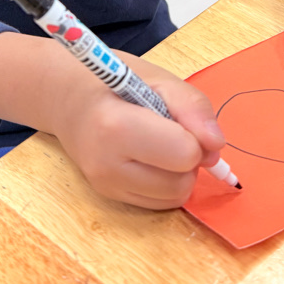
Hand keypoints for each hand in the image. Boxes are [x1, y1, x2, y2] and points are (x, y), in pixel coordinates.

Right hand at [51, 52, 224, 209]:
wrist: (67, 98)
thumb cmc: (115, 81)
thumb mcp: (159, 79)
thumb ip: (193, 108)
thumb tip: (216, 147)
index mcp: (115, 127)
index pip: (184, 152)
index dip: (192, 133)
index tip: (177, 116)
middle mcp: (106, 164)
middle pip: (182, 181)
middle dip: (188, 156)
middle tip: (169, 129)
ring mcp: (105, 185)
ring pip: (175, 197)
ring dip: (179, 172)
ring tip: (159, 143)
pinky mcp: (109, 197)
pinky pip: (160, 203)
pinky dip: (166, 183)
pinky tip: (149, 158)